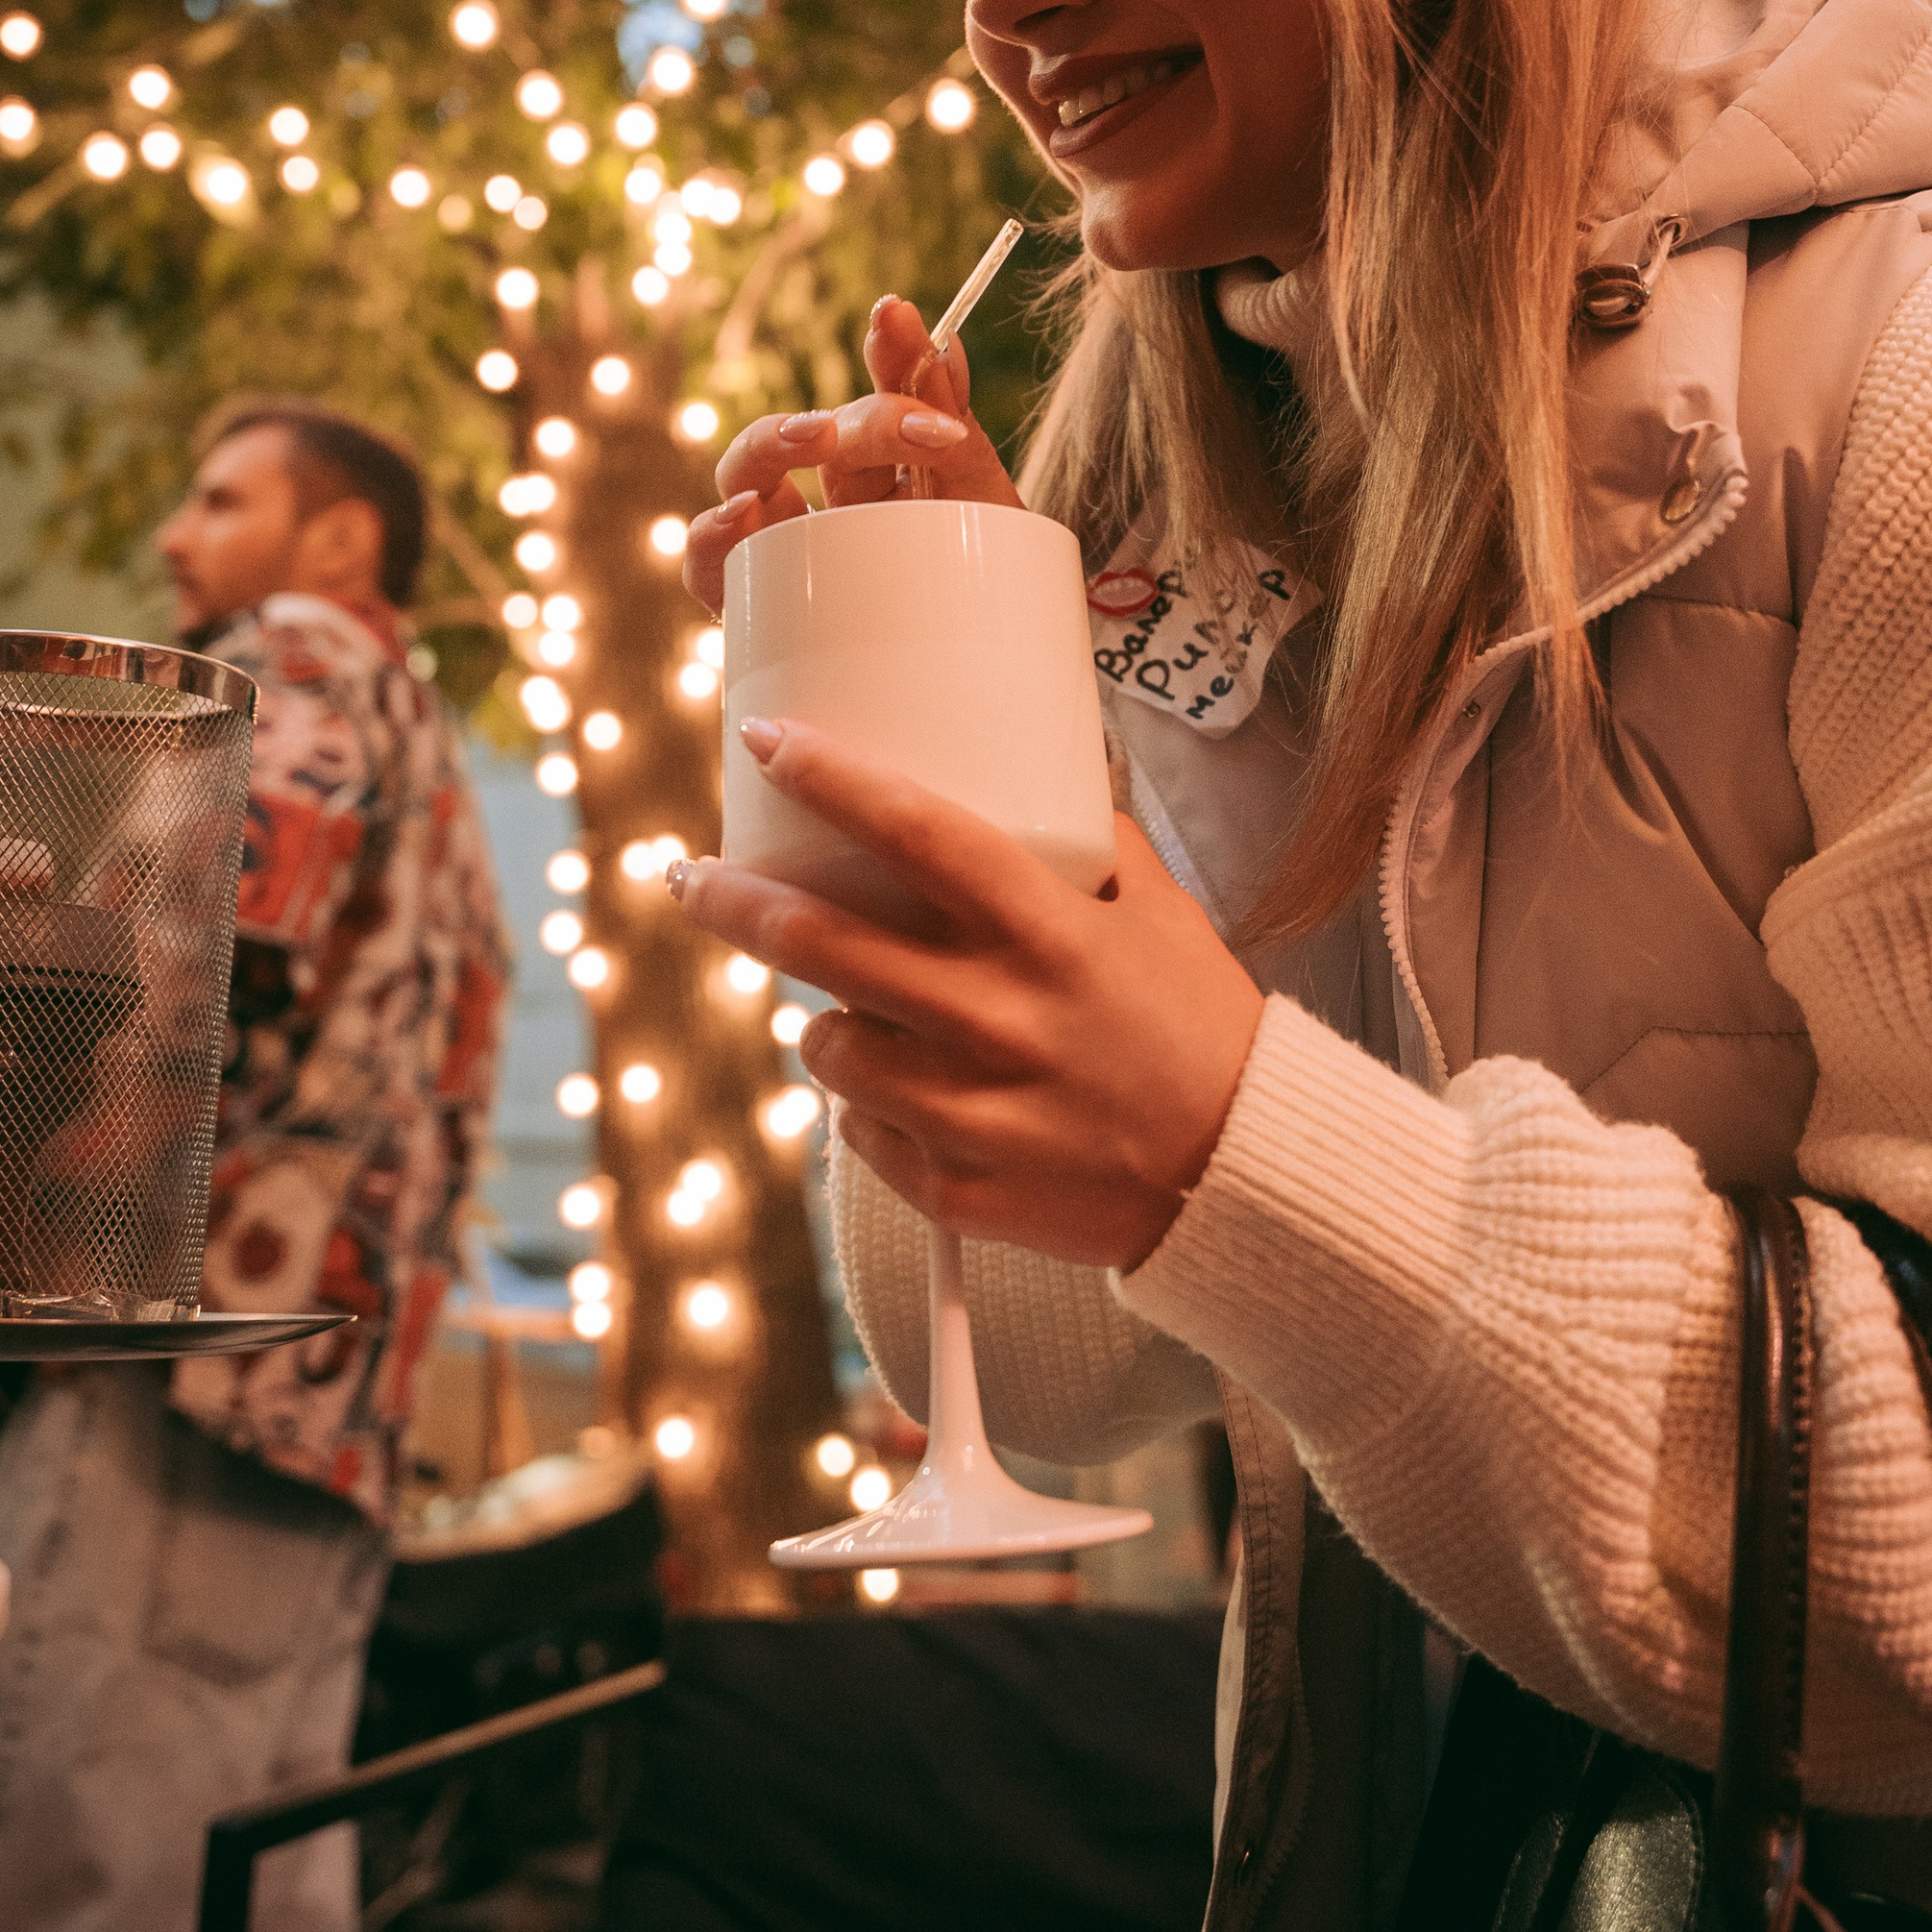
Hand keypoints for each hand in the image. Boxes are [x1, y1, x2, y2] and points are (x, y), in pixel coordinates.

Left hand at [669, 719, 1264, 1271]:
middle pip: (819, 944)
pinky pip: (858, 1130)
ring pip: (824, 1044)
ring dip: (822, 1016)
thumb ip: (1094, 838)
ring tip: (858, 1008)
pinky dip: (869, 1103)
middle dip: (732, 900)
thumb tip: (1045, 765)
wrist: (1240, 1178)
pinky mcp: (955, 1188)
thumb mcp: (1161, 911)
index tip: (766, 743)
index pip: (916, 832)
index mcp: (1049, 934)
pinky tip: (914, 1091)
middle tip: (691, 876)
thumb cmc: (1200, 1027)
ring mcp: (971, 1112)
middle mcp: (999, 1018)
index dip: (829, 780)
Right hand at [683, 293, 1022, 618]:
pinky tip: (739, 519)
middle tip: (893, 427)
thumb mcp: (987, 519)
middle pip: (814, 432)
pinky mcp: (749, 604)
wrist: (972, 720)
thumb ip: (957, 436)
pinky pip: (710, 565)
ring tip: (807, 444)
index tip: (897, 317)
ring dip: (767, 449)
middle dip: (848, 418)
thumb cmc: (978, 611)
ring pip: (746, 474)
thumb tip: (946, 339)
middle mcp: (829, 499)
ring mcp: (783, 547)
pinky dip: (714, 536)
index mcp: (892, 472)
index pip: (883, 395)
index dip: (888, 355)